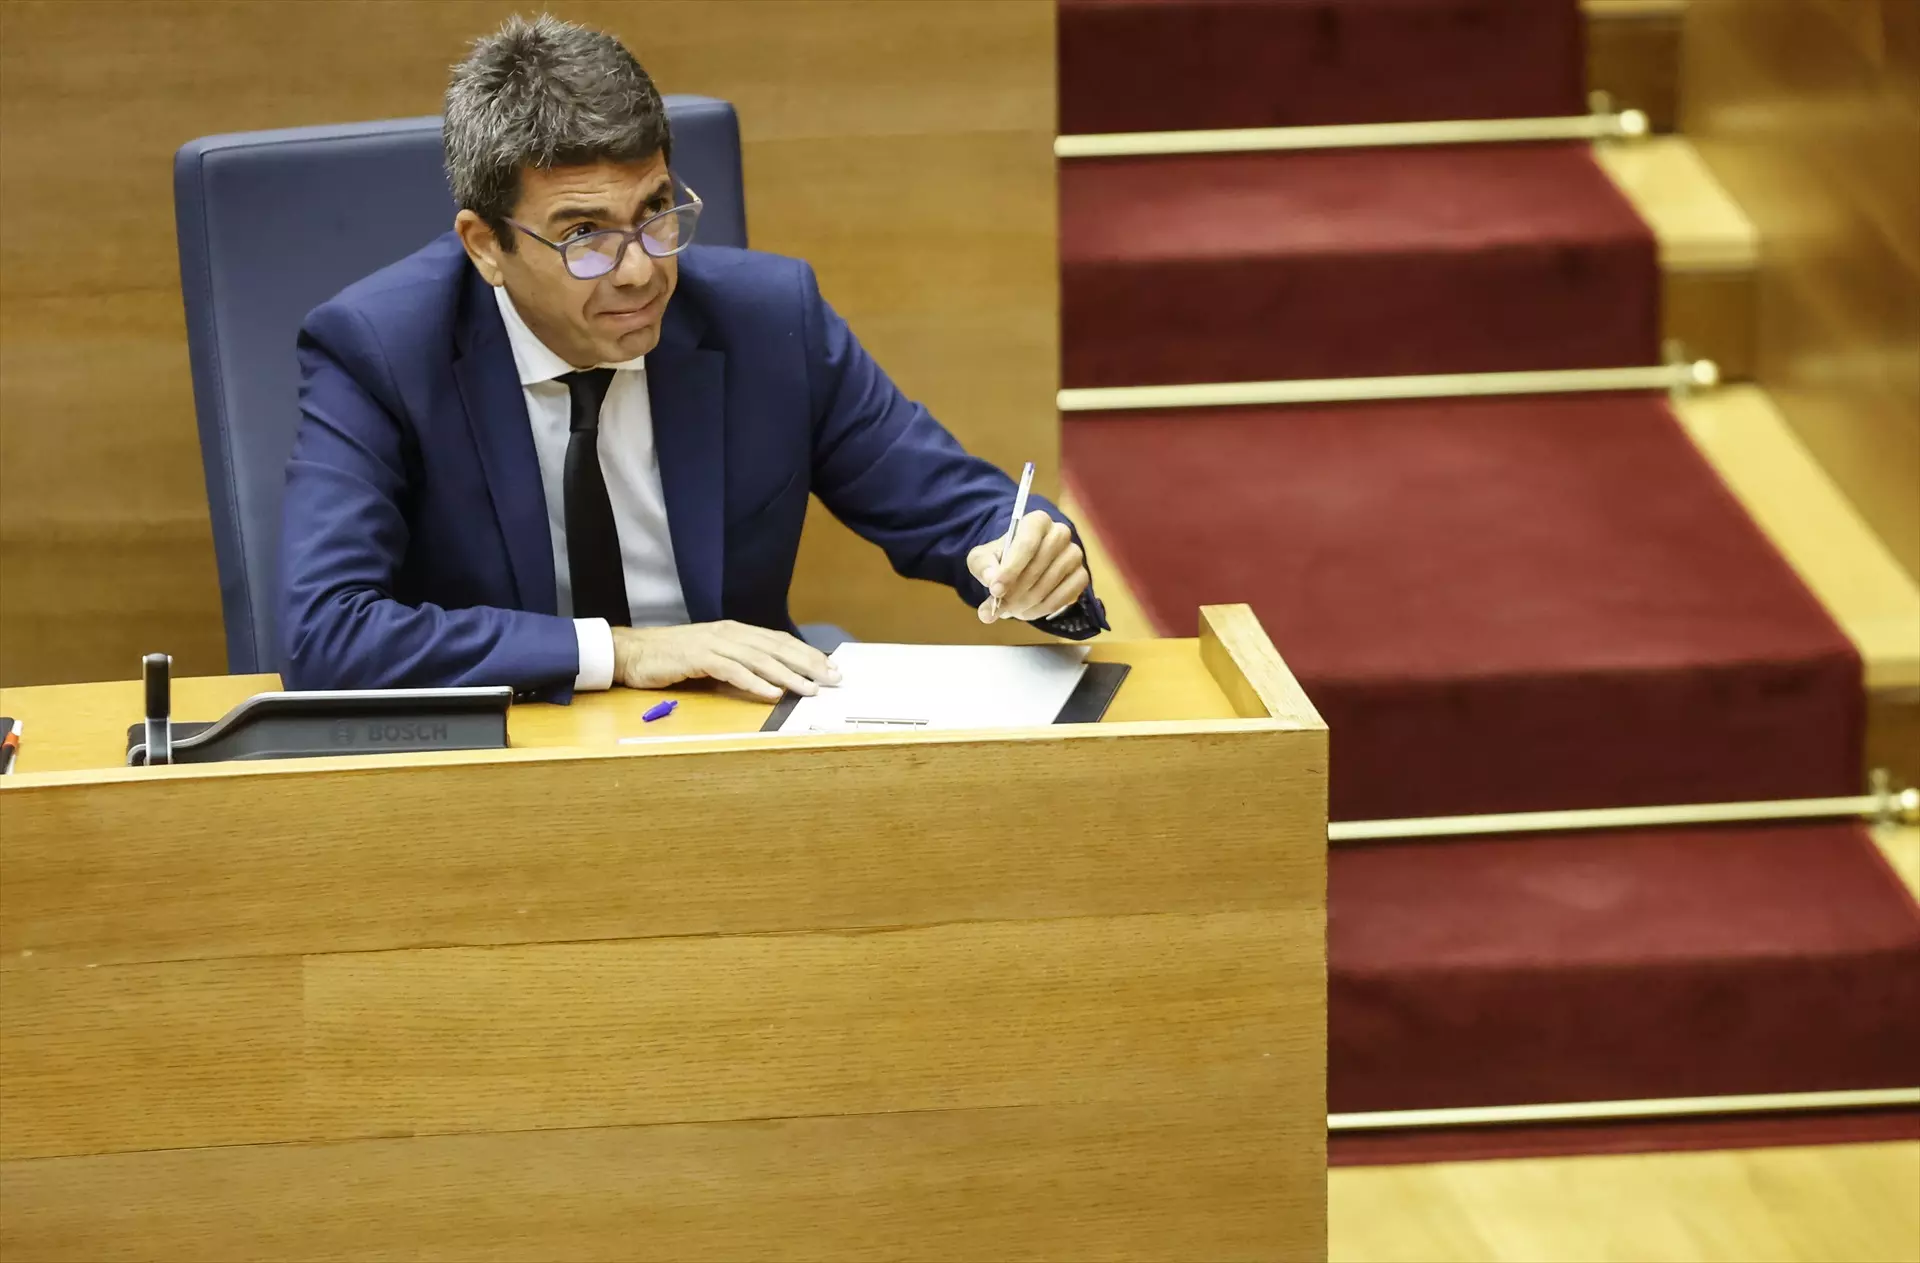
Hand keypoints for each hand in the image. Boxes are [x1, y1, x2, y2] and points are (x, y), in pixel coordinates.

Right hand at [611, 622, 839, 701]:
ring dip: (788, 675)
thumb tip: (774, 679)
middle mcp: (729, 633)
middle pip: (777, 648)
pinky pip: (732, 670)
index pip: (780, 641)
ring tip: (809, 689)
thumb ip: (740, 663)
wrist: (632, 653)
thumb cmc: (672, 658)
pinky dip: (754, 682)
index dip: (807, 654)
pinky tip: (772, 694)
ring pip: (759, 659)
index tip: (831, 668)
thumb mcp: (712, 658)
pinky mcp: (697, 658)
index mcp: (735, 632)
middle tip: (832, 678)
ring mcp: (713, 643)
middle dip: (808, 663)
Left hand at [966, 510, 1089, 623]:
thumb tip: (992, 580)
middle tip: (998, 608)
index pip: (1026, 544)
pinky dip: (1042, 609)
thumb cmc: (1001, 559)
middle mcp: (1060, 533)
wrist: (1021, 566)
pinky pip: (1063, 597)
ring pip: (1049, 584)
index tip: (995, 591)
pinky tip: (1027, 612)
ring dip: (1026, 603)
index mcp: (1036, 521)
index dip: (1010, 570)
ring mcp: (1074, 555)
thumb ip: (983, 566)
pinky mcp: (1082, 576)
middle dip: (1015, 591)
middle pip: (1038, 566)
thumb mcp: (982, 558)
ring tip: (1009, 610)